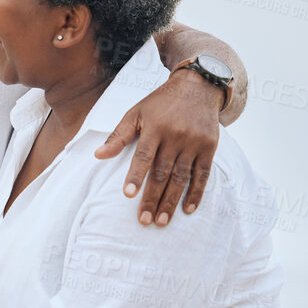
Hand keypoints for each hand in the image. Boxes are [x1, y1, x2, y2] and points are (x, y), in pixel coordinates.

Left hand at [95, 67, 222, 224]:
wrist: (197, 87)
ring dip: (172, 201)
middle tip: (144, 220)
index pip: (143, 156)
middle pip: (162, 172)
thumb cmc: (160, 103)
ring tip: (162, 221)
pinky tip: (188, 209)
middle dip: (152, 198)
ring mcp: (194, 143)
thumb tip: (98, 155)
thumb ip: (118, 136)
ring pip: (181, 177)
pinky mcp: (209, 147)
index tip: (129, 195)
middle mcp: (175, 136)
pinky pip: (203, 174)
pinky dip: (196, 193)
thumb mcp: (136, 113)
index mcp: (155, 128)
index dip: (135, 176)